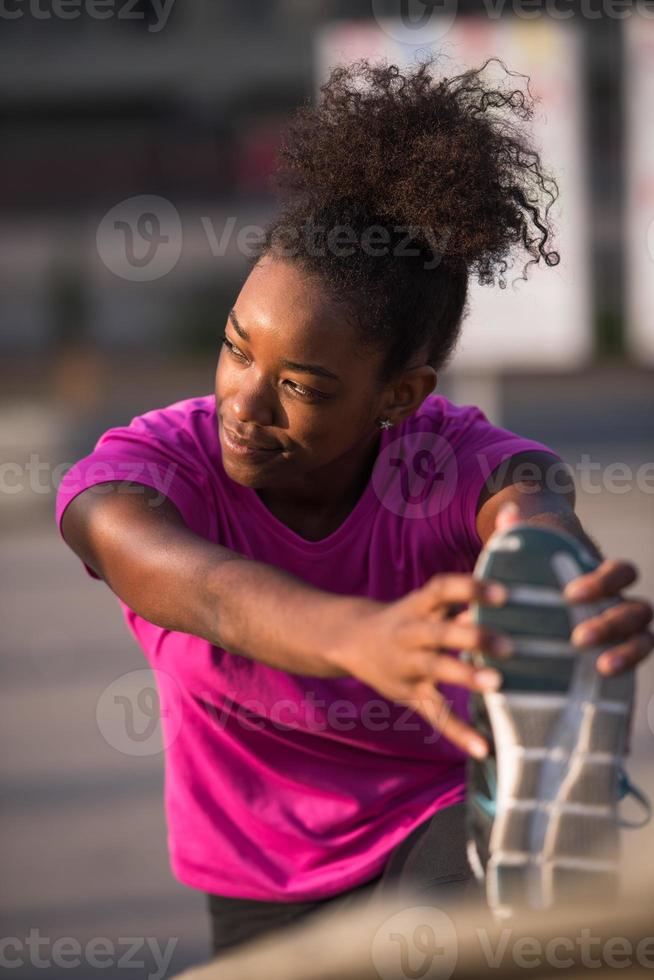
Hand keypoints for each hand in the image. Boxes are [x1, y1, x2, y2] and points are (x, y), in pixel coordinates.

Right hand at [327, 575, 511, 758]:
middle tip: (508, 647)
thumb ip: (460, 610)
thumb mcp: (424, 608)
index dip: (470, 589)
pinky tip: (482, 747)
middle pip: (440, 633)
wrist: (353, 640)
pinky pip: (433, 712)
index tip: (502, 594)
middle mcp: (410, 634)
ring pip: (436, 668)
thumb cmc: (406, 620)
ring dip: (465, 675)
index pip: (441, 589)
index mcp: (416, 607)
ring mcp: (408, 665)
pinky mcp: (410, 694)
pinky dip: (458, 731)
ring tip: (496, 683)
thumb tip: (504, 610)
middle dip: (473, 638)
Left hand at [496, 502, 653, 677]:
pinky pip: (636, 663)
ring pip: (646, 638)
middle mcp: (622, 603)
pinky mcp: (620, 655)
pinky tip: (603, 679)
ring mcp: (626, 632)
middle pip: (638, 610)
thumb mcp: (528, 556)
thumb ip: (518, 534)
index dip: (603, 582)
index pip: (622, 573)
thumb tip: (507, 514)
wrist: (546, 596)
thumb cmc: (539, 572)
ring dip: (628, 652)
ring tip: (600, 666)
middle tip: (577, 638)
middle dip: (612, 623)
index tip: (570, 594)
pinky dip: (626, 669)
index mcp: (605, 576)